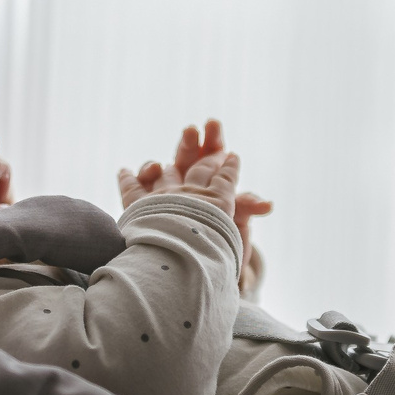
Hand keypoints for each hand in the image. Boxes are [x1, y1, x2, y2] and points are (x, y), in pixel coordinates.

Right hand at [119, 120, 266, 290]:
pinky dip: (129, 181)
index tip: (213, 124)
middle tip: (190, 130)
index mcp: (211, 184)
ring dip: (156, 164)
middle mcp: (187, 187)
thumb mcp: (237, 223)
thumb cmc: (222, 245)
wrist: (200, 270)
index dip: (213, 140)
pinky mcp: (144, 211)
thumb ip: (246, 207)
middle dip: (188, 142)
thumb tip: (268, 205)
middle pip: (186, 158)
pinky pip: (133, 192)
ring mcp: (165, 198)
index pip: (212, 157)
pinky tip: (126, 173)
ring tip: (156, 167)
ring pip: (159, 173)